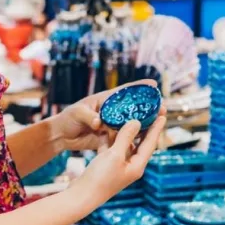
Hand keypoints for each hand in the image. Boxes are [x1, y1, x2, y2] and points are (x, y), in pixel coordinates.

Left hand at [50, 80, 164, 151]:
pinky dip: (135, 138)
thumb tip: (99, 122)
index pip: (125, 91)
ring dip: (145, 123)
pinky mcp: (110, 138)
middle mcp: (112, 111)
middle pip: (133, 108)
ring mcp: (112, 125)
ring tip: (159, 123)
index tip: (153, 83)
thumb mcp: (77, 113)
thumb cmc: (67, 118)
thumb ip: (88, 116)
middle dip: (148, 107)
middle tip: (162, 108)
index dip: (139, 87)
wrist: (62, 136)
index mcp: (105, 100)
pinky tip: (147, 140)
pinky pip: (125, 138)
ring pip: (132, 123)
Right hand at [70, 116, 165, 207]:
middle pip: (139, 143)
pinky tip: (107, 126)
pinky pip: (111, 148)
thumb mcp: (114, 155)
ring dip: (124, 131)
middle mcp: (130, 166)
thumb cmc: (100, 178)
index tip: (163, 115)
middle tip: (147, 112)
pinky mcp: (106, 165)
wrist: (81, 196)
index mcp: (137, 166)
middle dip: (143, 127)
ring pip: (124, 144)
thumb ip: (125, 138)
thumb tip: (136, 122)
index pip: (150, 143)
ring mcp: (118, 166)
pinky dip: (110, 138)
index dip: (156, 129)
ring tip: (128, 115)